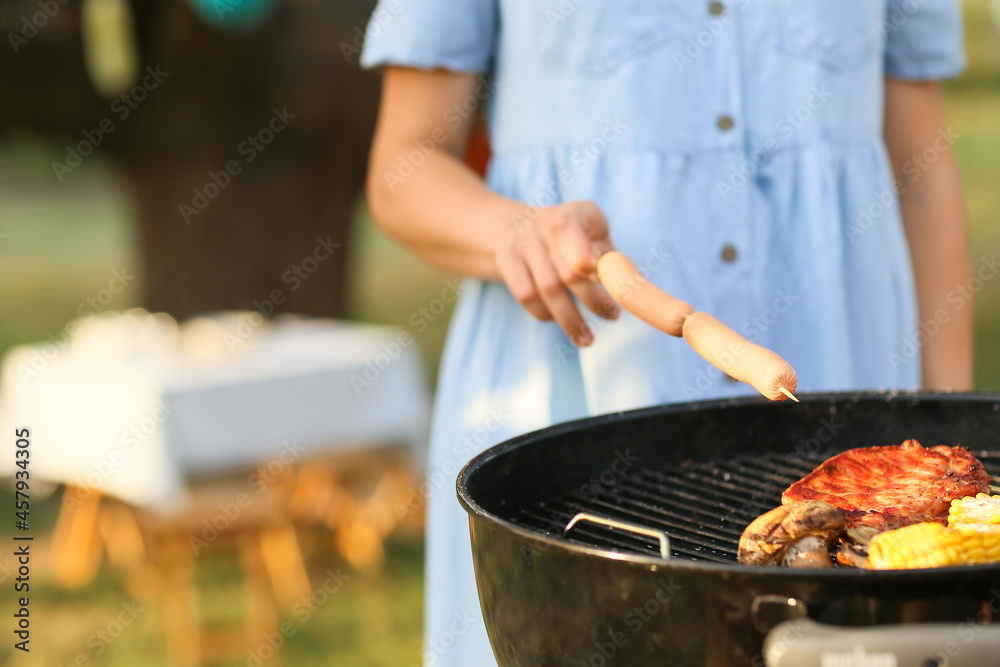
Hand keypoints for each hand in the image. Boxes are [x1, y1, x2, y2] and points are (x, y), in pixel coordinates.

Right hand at [494, 200, 618, 345]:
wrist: (517, 226)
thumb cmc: (573, 238)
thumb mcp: (595, 237)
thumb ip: (610, 258)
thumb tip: (628, 286)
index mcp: (574, 213)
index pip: (576, 235)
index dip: (590, 262)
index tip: (607, 286)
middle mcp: (544, 221)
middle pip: (569, 271)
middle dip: (593, 301)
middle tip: (611, 317)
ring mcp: (521, 240)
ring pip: (547, 288)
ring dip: (570, 320)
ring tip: (587, 338)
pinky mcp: (504, 257)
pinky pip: (525, 295)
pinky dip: (544, 314)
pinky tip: (558, 322)